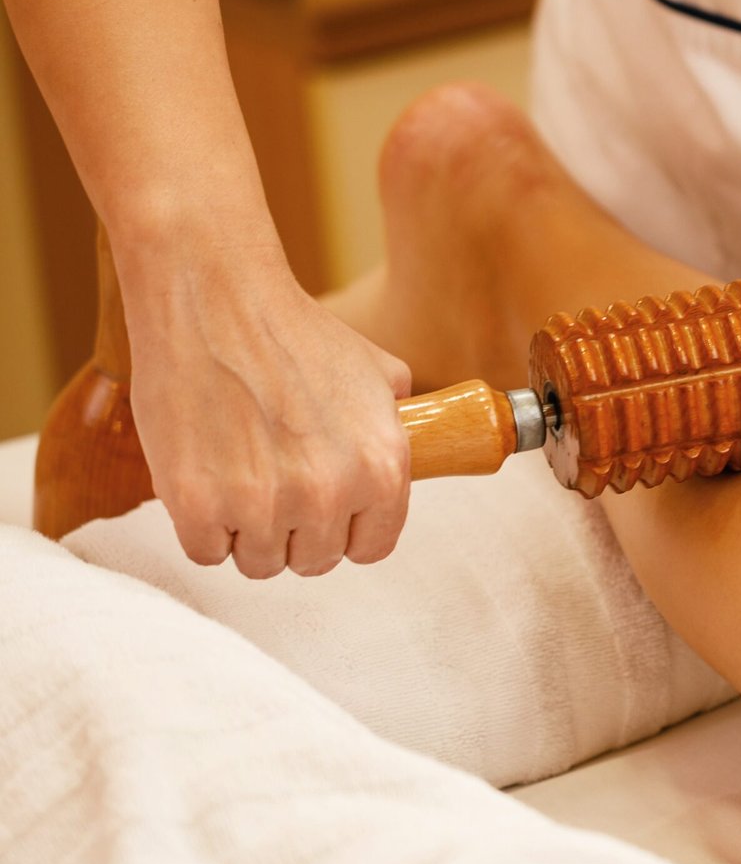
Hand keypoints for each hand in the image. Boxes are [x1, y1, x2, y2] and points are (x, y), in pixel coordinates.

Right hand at [122, 246, 412, 576]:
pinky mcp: (197, 505)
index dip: (346, 531)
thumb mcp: (377, 373)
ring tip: (238, 472)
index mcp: (381, 468)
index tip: (326, 514)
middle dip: (295, 530)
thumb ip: (397, 422)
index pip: (371, 547)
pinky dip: (201, 524)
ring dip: (246, 530)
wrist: (218, 301)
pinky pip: (205, 551)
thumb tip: (419, 442)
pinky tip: (205, 476)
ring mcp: (262, 505)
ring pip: (258, 562)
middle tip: (273, 482)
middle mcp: (329, 493)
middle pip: (313, 560)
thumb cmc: (295, 332)